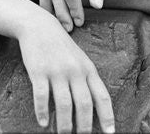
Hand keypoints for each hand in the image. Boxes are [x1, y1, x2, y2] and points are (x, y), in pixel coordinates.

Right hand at [18, 18, 114, 132]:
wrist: (39, 26)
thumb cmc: (61, 46)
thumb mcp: (80, 59)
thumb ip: (86, 79)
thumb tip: (93, 106)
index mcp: (88, 69)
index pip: (102, 96)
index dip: (107, 116)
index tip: (110, 132)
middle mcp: (75, 70)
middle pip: (84, 103)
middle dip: (84, 125)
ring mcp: (57, 71)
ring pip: (63, 103)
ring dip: (64, 124)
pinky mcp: (39, 71)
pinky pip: (41, 96)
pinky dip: (42, 112)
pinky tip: (43, 123)